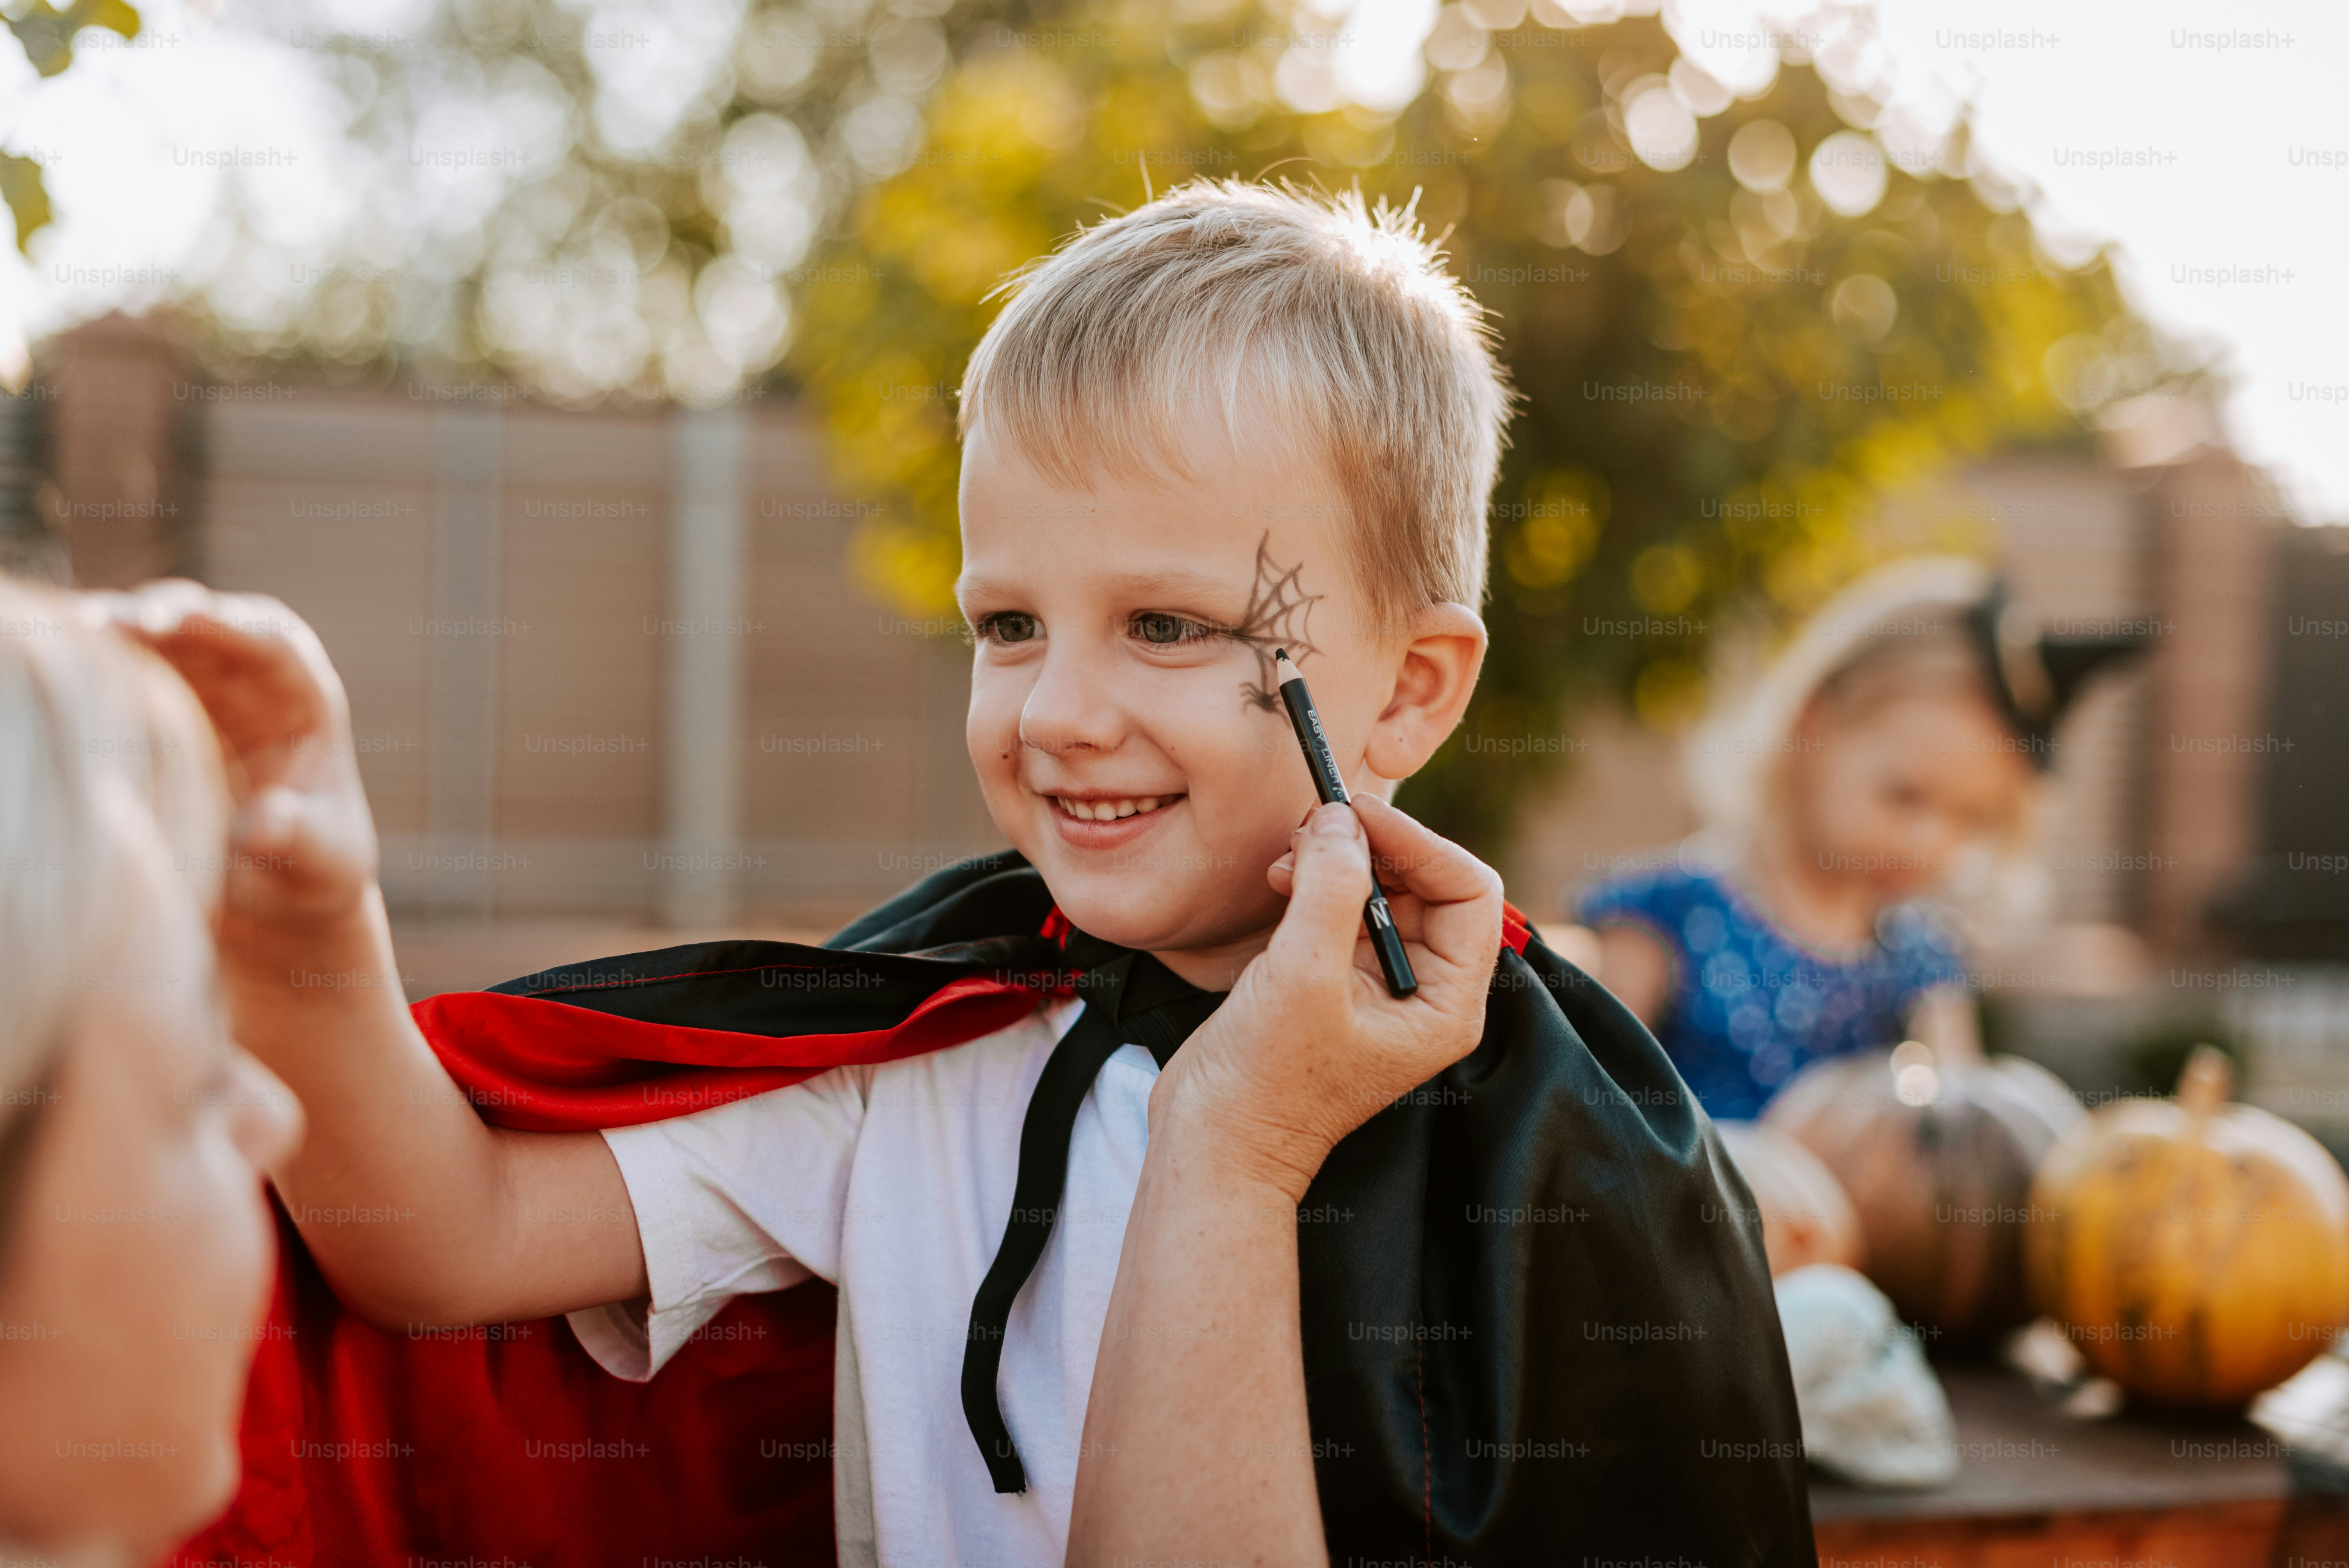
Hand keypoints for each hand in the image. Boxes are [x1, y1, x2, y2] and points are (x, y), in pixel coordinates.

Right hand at [91, 581, 378, 931]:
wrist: (276, 893)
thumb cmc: (311, 870)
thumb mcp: (321, 860)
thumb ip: (300, 837)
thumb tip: (264, 825)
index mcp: (306, 702)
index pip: (275, 644)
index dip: (226, 625)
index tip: (177, 620)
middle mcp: (253, 683)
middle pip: (206, 625)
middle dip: (157, 615)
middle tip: (103, 622)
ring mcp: (201, 692)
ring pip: (156, 642)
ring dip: (115, 635)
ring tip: (65, 640)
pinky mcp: (156, 712)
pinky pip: (124, 677)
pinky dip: (93, 669)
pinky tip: (54, 673)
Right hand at [1150, 795, 1503, 1200]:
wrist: (1216, 1142)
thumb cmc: (1266, 1081)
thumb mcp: (1303, 975)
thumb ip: (1330, 889)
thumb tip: (1341, 821)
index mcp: (1446, 1004)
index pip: (1469, 894)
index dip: (1420, 843)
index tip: (1359, 814)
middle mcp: (1424, 992)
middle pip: (1429, 884)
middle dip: (1375, 847)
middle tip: (1319, 825)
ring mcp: (1380, 985)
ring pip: (1383, 890)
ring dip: (1341, 860)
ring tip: (1289, 855)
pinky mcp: (1336, 978)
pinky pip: (1344, 908)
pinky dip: (1316, 882)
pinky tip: (1279, 877)